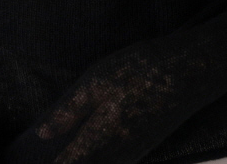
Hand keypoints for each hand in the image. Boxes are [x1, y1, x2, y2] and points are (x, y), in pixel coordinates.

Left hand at [2, 37, 210, 163]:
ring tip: (59, 154)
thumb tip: (43, 133)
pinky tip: (87, 152)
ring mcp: (131, 157)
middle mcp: (116, 156)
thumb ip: (69, 110)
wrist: (188, 73)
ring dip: (80, 163)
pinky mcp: (140, 151)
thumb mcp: (97, 81)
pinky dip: (96, 162)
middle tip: (39, 159)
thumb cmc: (139, 71)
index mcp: (99, 138)